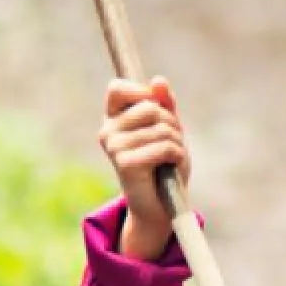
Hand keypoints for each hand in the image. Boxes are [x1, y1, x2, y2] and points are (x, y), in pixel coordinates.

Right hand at [99, 78, 186, 261]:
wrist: (161, 203)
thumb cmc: (164, 162)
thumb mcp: (167, 127)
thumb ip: (164, 103)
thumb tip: (159, 81)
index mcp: (113, 118)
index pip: (118, 88)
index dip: (143, 93)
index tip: (157, 109)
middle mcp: (108, 131)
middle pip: (150, 106)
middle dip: (171, 122)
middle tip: (170, 141)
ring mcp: (114, 147)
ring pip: (162, 128)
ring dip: (177, 142)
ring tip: (170, 157)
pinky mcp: (125, 164)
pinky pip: (164, 147)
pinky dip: (177, 155)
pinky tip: (170, 166)